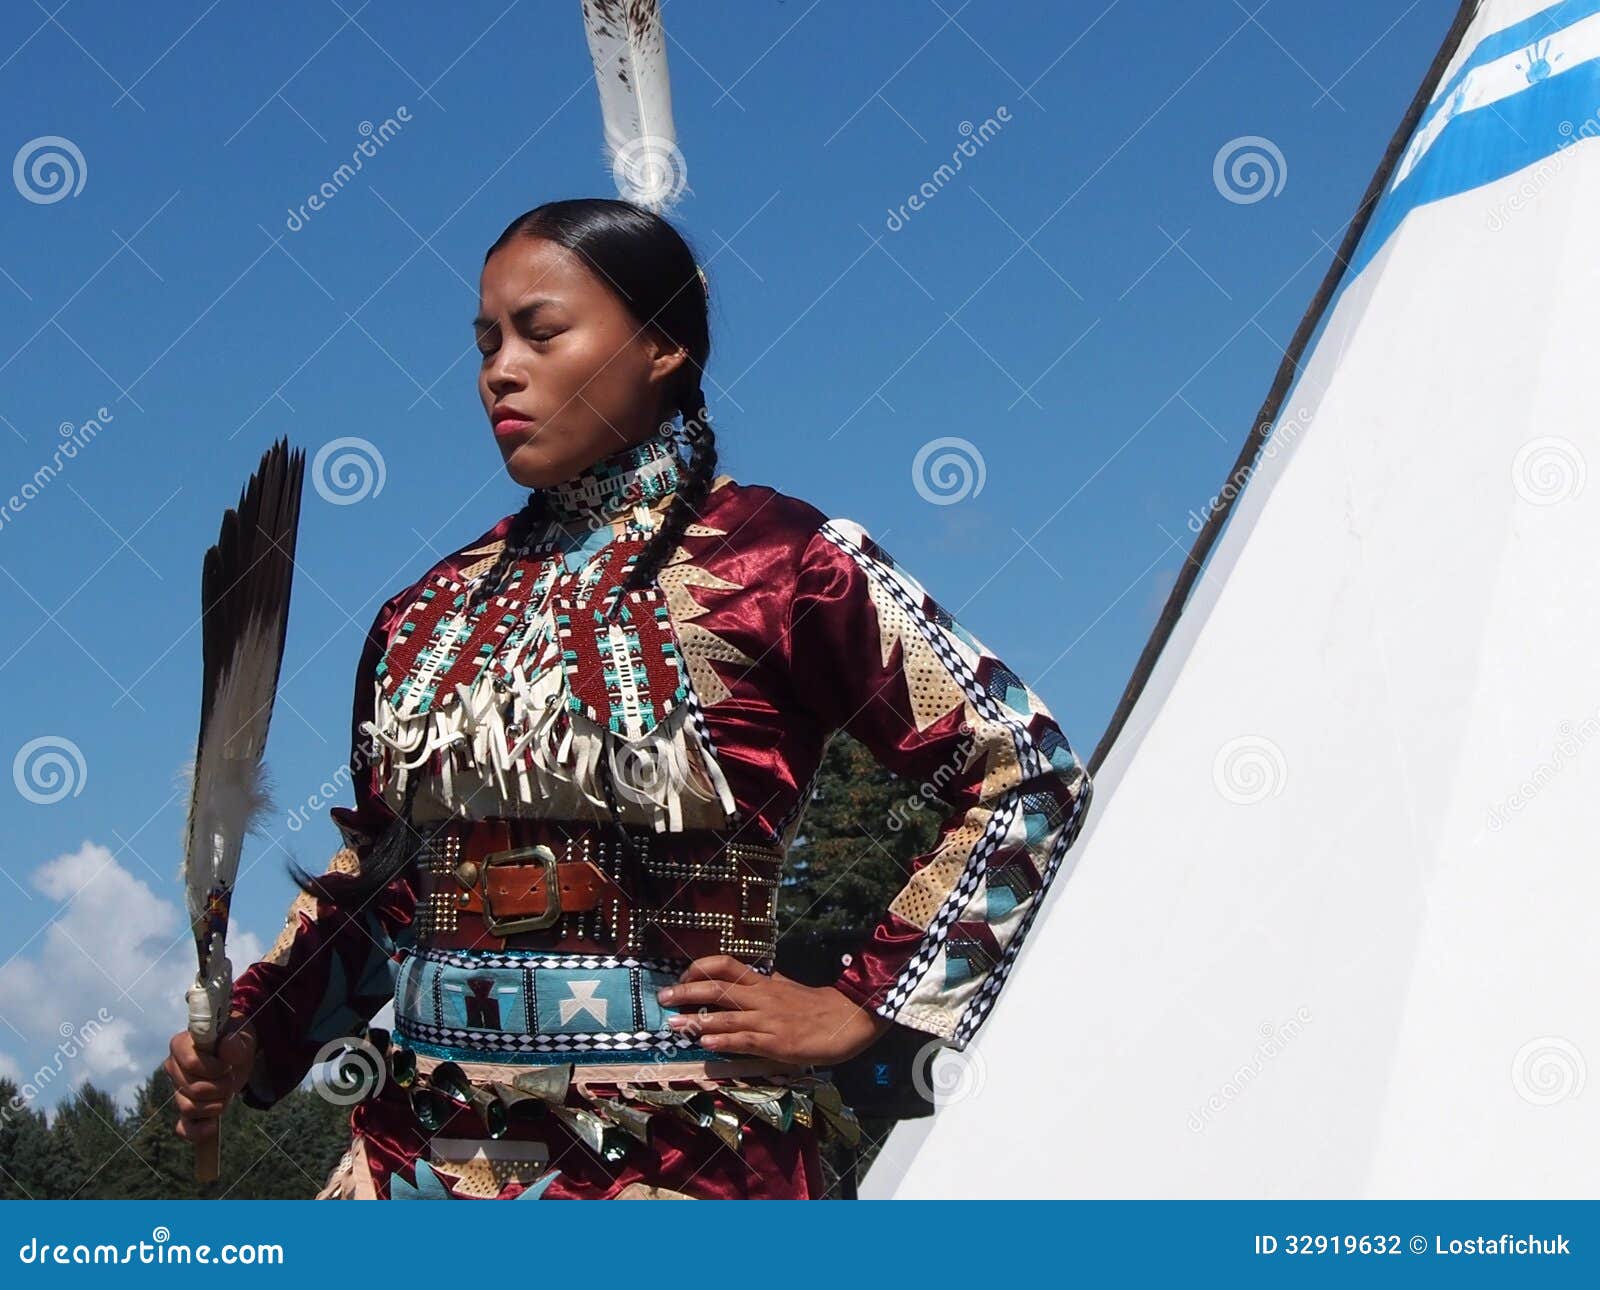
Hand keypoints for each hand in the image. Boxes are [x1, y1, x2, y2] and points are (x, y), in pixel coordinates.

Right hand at [163, 1019, 256, 1143]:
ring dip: (216, 1104)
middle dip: (219, 1088)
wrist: (238, 1057)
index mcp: (181, 1045)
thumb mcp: (241, 1039)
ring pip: (189, 1108)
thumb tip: (227, 1044)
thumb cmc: (236, 1043)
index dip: (213, 1069)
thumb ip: (235, 1043)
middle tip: (231, 1078)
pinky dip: (198, 1131)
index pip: (191, 1064)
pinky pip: (184, 1128)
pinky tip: (212, 1126)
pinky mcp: (185, 1107)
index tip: (227, 1066)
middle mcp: (173, 1067)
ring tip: (227, 1092)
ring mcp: (176, 1089)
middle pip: (193, 1089)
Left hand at [657, 955, 893, 1064]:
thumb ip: (769, 983)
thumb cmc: (817, 1006)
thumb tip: (753, 976)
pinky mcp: (778, 1042)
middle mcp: (762, 998)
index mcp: (764, 983)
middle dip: (687, 992)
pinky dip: (725, 1040)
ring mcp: (769, 1020)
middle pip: (719, 988)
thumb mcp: (789, 987)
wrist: (849, 1019)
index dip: (701, 968)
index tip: (682, 976)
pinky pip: (746, 1040)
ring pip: (728, 1015)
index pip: (727, 966)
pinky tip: (707, 1043)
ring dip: (697, 1020)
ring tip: (673, 1026)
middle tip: (663, 997)